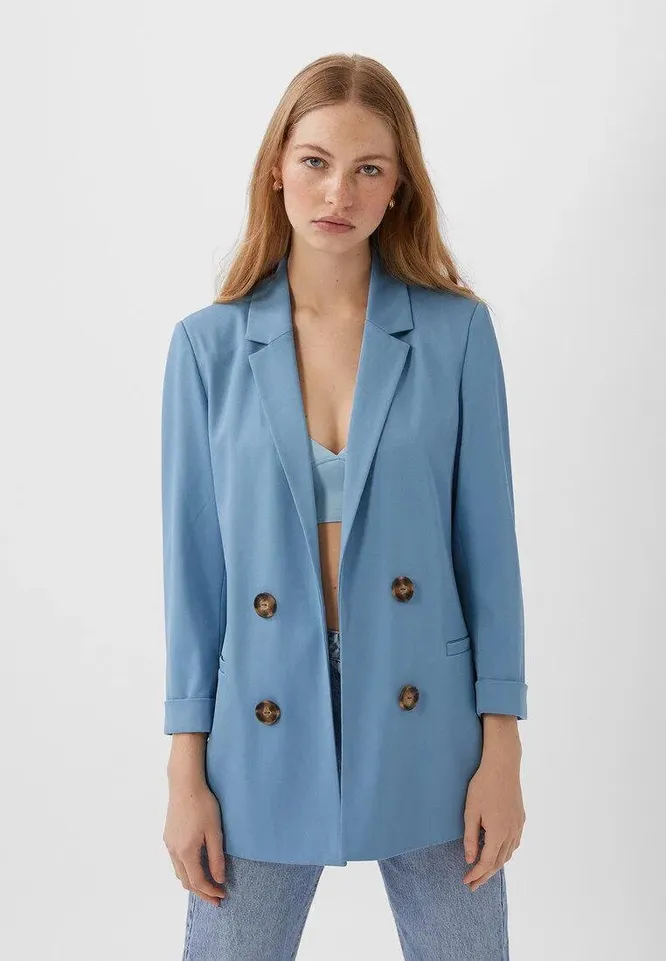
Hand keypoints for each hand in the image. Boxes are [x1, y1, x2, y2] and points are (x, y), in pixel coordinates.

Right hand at [163, 780, 226, 904]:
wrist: (185, 784)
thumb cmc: (203, 804)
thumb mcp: (215, 831)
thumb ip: (216, 857)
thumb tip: (219, 879)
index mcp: (186, 851)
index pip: (198, 881)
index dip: (211, 892)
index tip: (223, 895)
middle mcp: (173, 851)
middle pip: (186, 882)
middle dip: (201, 892)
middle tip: (216, 898)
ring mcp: (169, 844)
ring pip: (179, 873)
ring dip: (193, 883)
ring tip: (208, 886)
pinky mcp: (168, 837)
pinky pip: (176, 862)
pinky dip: (187, 871)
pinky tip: (197, 867)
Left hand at [462, 752, 525, 890]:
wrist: (503, 765)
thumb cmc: (483, 786)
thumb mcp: (471, 811)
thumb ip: (470, 838)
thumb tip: (470, 860)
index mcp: (498, 833)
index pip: (487, 863)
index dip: (476, 874)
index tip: (466, 882)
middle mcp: (511, 833)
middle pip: (499, 862)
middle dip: (485, 875)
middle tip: (473, 885)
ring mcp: (518, 826)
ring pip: (508, 854)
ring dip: (496, 865)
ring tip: (483, 872)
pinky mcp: (520, 819)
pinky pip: (514, 843)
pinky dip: (505, 853)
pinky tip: (498, 853)